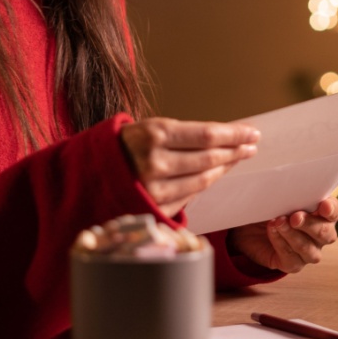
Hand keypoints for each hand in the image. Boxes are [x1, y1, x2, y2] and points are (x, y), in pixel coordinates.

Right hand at [119, 118, 258, 217]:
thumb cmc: (122, 146)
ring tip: (238, 159)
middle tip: (251, 145)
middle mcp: (155, 163)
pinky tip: (214, 176)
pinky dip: (204, 185)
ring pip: (203, 180)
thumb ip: (182, 135)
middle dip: (235, 151)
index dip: (234, 134)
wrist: (85, 174)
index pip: (207, 135)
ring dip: (224, 169)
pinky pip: (190, 196)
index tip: (252, 133)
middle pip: (209, 158)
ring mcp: (155, 190)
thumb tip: (224, 137)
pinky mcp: (155, 209)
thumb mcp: (147, 129)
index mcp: (154, 134)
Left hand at [228, 198, 337, 272]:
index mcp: (323, 214)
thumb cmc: (272, 206)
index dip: (331, 209)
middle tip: (295, 216)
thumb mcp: (280, 195)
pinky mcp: (292, 264)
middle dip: (310, 224)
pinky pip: (291, 259)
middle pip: (325, 233)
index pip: (334, 212)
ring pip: (308, 249)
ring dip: (293, 235)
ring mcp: (308, 252)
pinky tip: (272, 232)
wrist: (250, 227)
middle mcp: (320, 235)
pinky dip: (281, 244)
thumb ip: (291, 191)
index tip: (323, 204)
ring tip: (277, 222)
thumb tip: (292, 182)